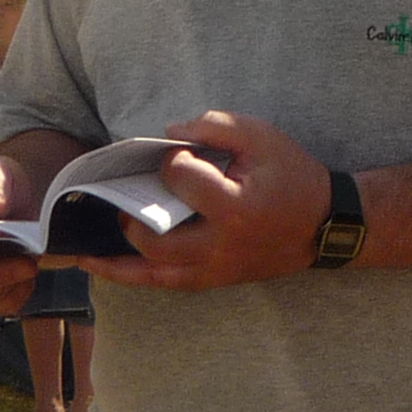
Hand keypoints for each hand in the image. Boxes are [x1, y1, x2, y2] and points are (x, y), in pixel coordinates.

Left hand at [82, 109, 328, 291]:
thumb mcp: (262, 136)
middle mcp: (219, 245)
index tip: (179, 152)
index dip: (171, 160)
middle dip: (131, 212)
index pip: (179, 180)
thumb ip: (214, 126)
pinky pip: (165, 285)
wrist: (326, 224)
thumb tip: (168, 135)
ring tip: (84, 250)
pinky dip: (134, 277)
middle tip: (126, 195)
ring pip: (152, 274)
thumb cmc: (293, 176)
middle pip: (153, 237)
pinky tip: (109, 268)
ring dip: (115, 262)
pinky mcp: (214, 280)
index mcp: (233, 206)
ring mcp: (215, 269)